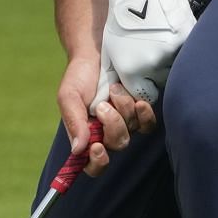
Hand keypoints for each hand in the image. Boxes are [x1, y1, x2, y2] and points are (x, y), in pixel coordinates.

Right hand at [57, 54, 143, 177]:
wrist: (96, 53)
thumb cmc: (79, 77)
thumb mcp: (69, 97)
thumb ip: (74, 122)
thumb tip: (78, 150)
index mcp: (87, 136)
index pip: (93, 165)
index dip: (97, 163)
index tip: (97, 147)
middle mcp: (107, 133)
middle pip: (117, 145)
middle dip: (112, 125)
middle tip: (102, 105)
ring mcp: (125, 122)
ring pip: (131, 131)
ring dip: (123, 110)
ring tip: (114, 90)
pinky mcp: (139, 111)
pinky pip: (148, 125)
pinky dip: (144, 115)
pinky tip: (138, 102)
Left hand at [92, 0, 198, 111]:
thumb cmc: (122, 20)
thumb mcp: (112, 51)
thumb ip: (117, 75)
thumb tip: (114, 95)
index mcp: (132, 70)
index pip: (145, 95)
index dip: (145, 86)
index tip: (144, 77)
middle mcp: (153, 65)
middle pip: (163, 82)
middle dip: (158, 72)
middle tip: (152, 53)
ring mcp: (172, 52)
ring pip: (177, 66)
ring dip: (171, 58)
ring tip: (161, 41)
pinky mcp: (186, 40)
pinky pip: (187, 51)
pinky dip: (180, 46)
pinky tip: (170, 33)